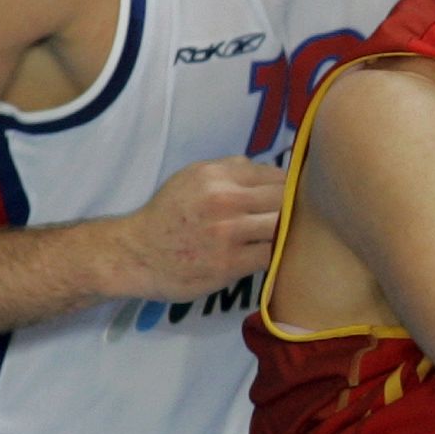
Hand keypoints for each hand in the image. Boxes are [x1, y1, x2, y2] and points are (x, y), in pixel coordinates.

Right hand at [107, 157, 286, 300]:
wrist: (135, 254)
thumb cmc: (168, 214)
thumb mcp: (193, 176)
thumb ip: (231, 169)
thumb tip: (269, 170)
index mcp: (217, 175)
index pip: (276, 176)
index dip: (290, 187)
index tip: (294, 197)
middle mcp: (223, 200)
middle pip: (284, 199)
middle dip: (294, 208)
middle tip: (298, 218)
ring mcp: (227, 233)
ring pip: (281, 226)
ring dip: (288, 231)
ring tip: (290, 235)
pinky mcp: (228, 264)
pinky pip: (270, 255)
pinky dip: (278, 254)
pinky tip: (276, 254)